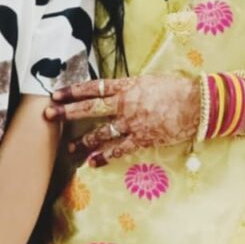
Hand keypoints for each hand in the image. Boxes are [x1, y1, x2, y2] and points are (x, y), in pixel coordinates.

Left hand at [44, 74, 198, 165]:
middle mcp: (124, 104)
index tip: (56, 93)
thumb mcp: (148, 80)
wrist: (196, 104)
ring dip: (84, 140)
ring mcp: (132, 123)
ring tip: (69, 147)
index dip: (73, 90)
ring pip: (101, 132)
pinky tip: (93, 162)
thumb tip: (117, 90)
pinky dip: (106, 156)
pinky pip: (120, 150)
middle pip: (89, 108)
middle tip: (48, 114)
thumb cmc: (175, 88)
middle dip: (66, 112)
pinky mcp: (142, 139)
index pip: (92, 87)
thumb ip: (130, 87)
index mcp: (126, 86)